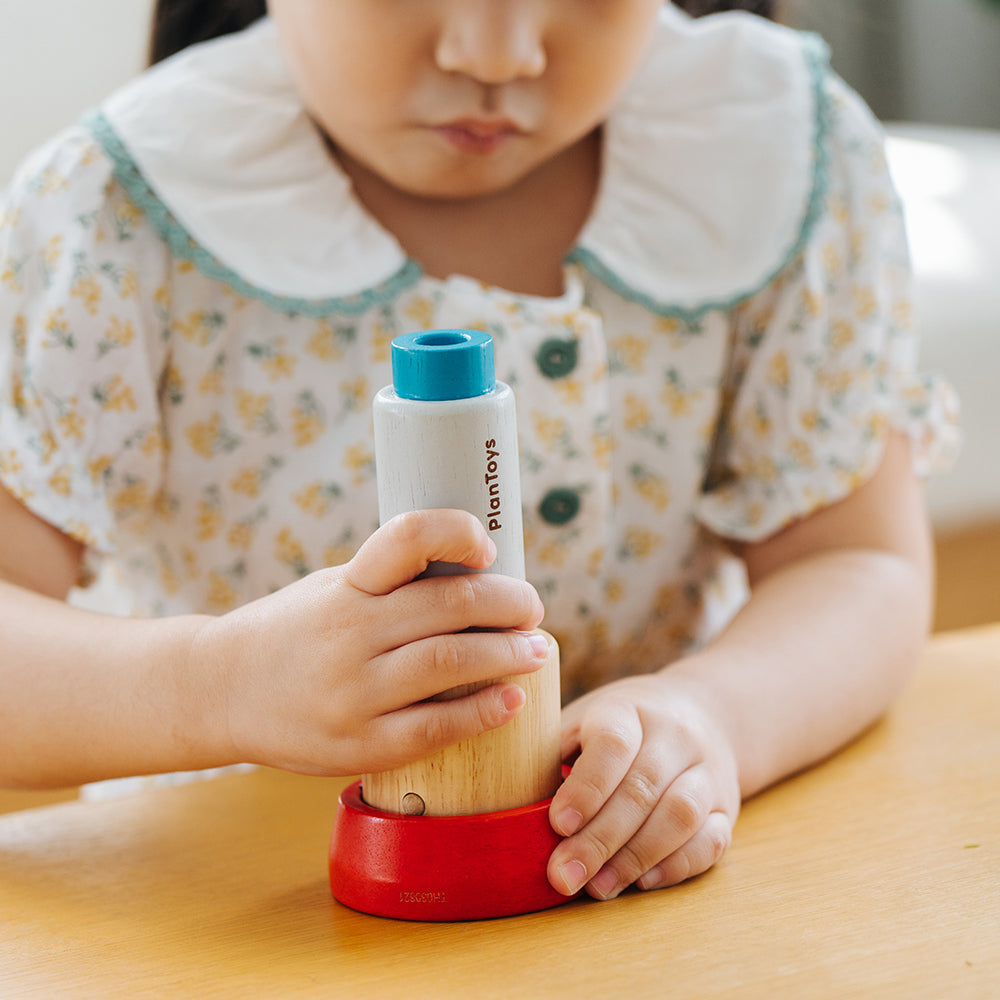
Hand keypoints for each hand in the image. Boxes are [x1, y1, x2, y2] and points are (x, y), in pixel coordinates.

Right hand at [191, 509, 545, 775]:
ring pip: (451, 662)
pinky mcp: (357, 743)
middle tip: (533, 609)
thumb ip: (392, 587)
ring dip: (508, 654)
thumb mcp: (333, 590)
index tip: (489, 547)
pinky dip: (482, 712)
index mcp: (346, 585)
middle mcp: (348, 631)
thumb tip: (482, 580)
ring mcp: (352, 691)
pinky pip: (435, 728)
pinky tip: (511, 700)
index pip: (407, 537)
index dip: (457, 533)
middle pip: (449, 604)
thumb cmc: (294, 632)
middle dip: (508, 604)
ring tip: (538, 651)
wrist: (220, 691)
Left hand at [546, 672, 739, 898]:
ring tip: (598, 886)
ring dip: (636, 857)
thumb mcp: (582, 721)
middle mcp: (675, 735)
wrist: (699, 711)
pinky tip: (641, 881)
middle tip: (564, 876)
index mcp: (629, 709)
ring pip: (680, 815)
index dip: (586, 787)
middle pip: (642, 788)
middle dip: (600, 839)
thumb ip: (552, 754)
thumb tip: (510, 809)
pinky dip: (677, 866)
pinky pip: (712, 840)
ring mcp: (707, 769)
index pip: (613, 744)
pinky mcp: (727, 805)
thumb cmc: (618, 725)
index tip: (556, 824)